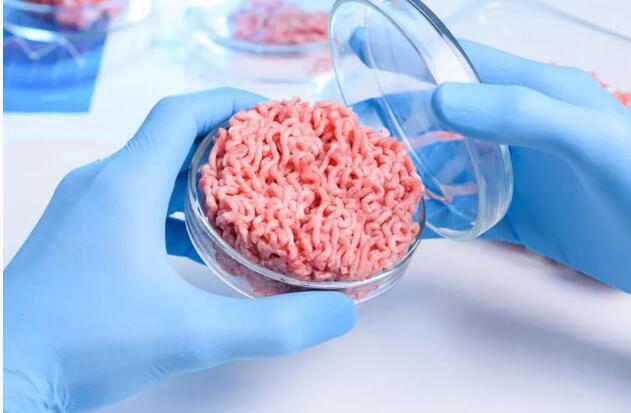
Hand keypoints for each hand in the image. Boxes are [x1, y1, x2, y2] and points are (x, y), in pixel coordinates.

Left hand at [4, 88, 355, 412]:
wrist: (3, 378)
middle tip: (273, 157)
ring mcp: (85, 208)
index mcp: (125, 185)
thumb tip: (338, 315)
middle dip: (225, 141)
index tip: (274, 116)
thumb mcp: (191, 336)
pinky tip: (200, 241)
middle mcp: (101, 184)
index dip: (231, 103)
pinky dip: (174, 208)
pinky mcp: (79, 233)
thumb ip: (272, 326)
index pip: (182, 112)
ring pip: (153, 169)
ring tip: (246, 196)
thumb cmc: (82, 346)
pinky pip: (136, 201)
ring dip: (200, 176)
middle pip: (171, 136)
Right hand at [351, 32, 630, 291]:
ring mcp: (515, 173)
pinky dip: (437, 213)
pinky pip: (465, 209)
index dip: (415, 59)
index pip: (463, 64)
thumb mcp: (588, 139)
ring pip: (450, 162)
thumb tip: (441, 98)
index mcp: (535, 93)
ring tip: (370, 174)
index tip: (366, 61)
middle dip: (400, 116)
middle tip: (355, 129)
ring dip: (413, 166)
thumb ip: (522, 114)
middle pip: (447, 114)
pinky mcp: (517, 215)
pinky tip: (409, 220)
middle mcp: (518, 129)